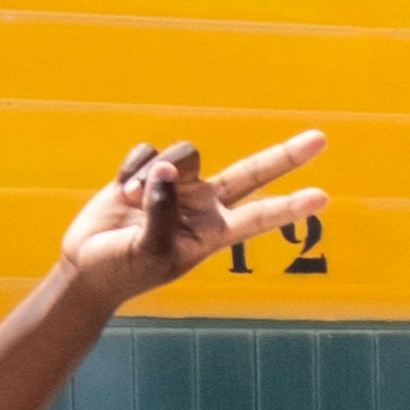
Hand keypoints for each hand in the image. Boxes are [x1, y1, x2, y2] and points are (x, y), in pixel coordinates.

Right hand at [56, 128, 319, 303]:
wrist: (86, 267)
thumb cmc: (124, 271)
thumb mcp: (150, 252)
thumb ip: (163, 212)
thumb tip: (167, 171)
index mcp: (214, 232)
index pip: (260, 216)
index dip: (289, 207)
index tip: (322, 199)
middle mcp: (204, 205)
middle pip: (253, 172)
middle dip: (286, 156)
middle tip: (322, 139)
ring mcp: (180, 186)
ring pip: (185, 154)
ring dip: (156, 173)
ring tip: (134, 200)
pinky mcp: (149, 172)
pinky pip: (149, 152)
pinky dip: (133, 167)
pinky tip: (122, 189)